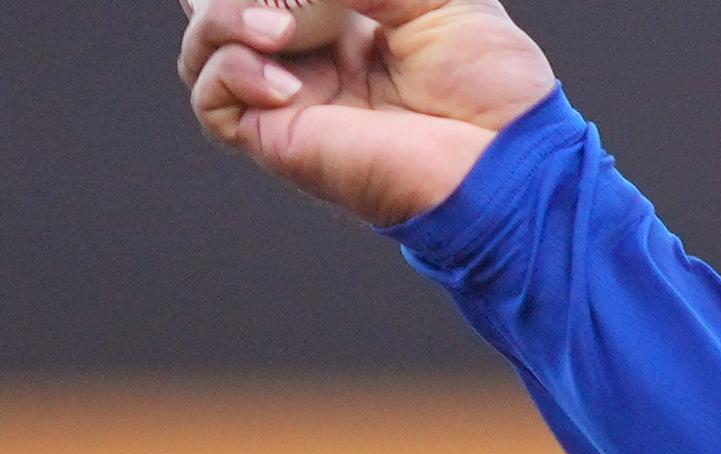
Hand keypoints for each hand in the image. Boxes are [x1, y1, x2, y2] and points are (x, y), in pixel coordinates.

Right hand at [178, 0, 557, 226]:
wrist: (507, 162)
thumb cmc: (495, 87)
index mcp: (349, 21)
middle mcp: (313, 58)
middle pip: (221, 4)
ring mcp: (292, 98)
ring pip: (204, 42)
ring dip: (225, 17)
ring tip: (282, 28)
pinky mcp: (278, 139)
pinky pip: (210, 96)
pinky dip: (231, 69)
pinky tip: (286, 82)